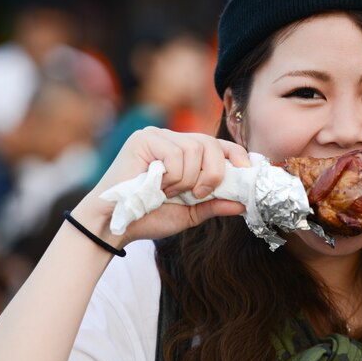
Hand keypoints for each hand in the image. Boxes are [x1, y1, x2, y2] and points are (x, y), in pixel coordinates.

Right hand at [73, 127, 249, 247]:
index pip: (218, 144)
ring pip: (194, 149)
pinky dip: (171, 177)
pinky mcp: (144, 139)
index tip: (248, 173)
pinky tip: (155, 185)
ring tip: (166, 191)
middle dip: (213, 172)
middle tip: (198, 193)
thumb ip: (214, 205)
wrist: (113, 225)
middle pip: (210, 143)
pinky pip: (175, 154)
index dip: (237, 156)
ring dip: (186, 180)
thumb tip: (243, 204)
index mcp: (184, 151)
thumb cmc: (148, 217)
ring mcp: (157, 135)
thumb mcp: (189, 213)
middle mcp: (172, 138)